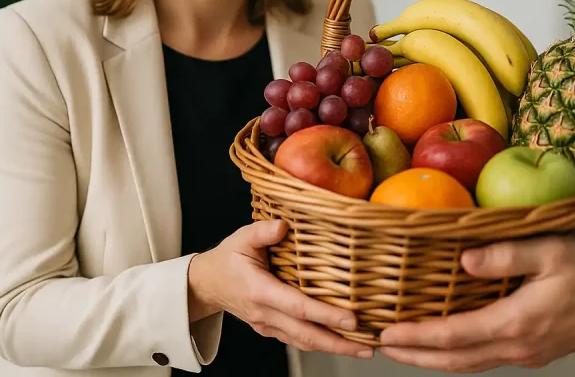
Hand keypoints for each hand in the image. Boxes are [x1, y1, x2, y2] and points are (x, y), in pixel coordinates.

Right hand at [188, 219, 373, 358]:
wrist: (206, 283)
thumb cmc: (228, 258)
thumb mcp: (241, 238)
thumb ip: (262, 231)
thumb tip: (284, 225)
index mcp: (260, 291)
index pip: (298, 307)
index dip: (326, 314)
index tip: (352, 319)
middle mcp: (265, 314)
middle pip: (306, 335)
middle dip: (339, 343)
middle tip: (368, 346)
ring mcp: (267, 325)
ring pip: (304, 342)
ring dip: (334, 347)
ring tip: (363, 348)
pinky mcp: (271, 329)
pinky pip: (298, 340)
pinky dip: (320, 343)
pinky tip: (341, 342)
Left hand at [377, 236, 574, 372]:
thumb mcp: (550, 252)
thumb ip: (505, 255)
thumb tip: (464, 261)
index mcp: (516, 323)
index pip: (453, 336)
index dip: (416, 337)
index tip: (386, 334)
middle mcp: (517, 346)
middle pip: (454, 361)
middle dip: (415, 356)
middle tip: (381, 347)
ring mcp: (525, 354)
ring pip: (468, 365)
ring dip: (433, 360)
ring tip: (404, 349)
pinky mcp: (533, 352)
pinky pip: (484, 359)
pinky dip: (457, 355)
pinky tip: (447, 345)